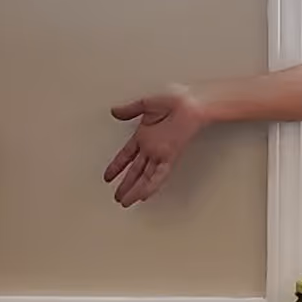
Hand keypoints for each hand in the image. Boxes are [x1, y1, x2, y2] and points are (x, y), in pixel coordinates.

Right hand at [104, 86, 208, 206]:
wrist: (193, 103)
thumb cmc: (178, 99)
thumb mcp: (147, 104)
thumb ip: (131, 110)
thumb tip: (115, 111)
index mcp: (145, 135)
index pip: (126, 155)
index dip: (116, 166)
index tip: (108, 177)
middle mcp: (152, 146)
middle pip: (135, 170)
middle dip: (125, 184)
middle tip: (117, 196)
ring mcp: (161, 153)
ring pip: (145, 176)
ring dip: (134, 189)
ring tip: (125, 201)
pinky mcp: (171, 155)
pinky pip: (159, 174)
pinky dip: (151, 185)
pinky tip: (143, 195)